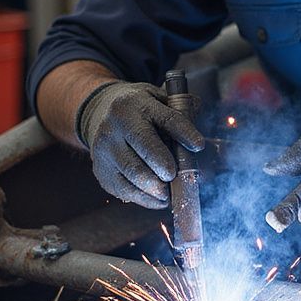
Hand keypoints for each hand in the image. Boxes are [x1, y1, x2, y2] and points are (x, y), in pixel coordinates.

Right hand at [76, 81, 203, 208]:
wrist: (100, 113)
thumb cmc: (141, 111)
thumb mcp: (159, 101)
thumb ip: (182, 115)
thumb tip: (200, 143)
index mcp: (139, 105)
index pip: (167, 119)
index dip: (184, 133)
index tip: (199, 146)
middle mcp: (118, 125)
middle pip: (145, 148)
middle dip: (163, 165)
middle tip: (175, 174)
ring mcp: (106, 148)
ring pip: (132, 172)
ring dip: (155, 187)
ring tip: (169, 192)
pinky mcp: (101, 169)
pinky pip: (123, 188)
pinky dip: (144, 198)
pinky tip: (159, 199)